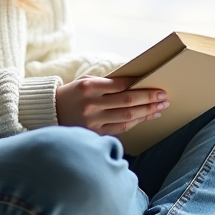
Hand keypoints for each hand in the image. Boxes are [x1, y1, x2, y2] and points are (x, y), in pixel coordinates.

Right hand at [55, 75, 169, 134]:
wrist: (50, 113)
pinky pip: (120, 128)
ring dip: (146, 112)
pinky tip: (145, 117)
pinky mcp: (94, 133)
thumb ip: (106, 82)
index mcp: (88, 87)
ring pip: (127, 116)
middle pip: (127, 101)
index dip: (138, 85)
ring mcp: (93, 121)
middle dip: (148, 99)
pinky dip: (135, 122)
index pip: (120, 85)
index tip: (154, 83)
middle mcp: (91, 104)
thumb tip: (134, 82)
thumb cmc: (71, 94)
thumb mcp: (84, 81)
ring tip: (160, 108)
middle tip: (164, 97)